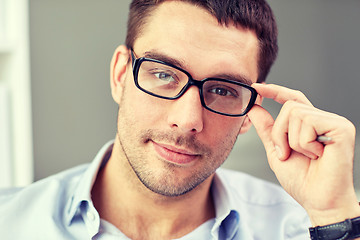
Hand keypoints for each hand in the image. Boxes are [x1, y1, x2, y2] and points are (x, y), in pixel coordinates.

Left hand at [247, 83, 359, 225]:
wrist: (318, 201)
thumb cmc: (302, 180)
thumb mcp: (276, 151)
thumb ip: (267, 129)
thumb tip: (254, 108)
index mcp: (309, 124)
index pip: (292, 99)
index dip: (275, 91)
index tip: (257, 87)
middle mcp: (323, 120)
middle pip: (289, 107)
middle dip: (279, 133)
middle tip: (287, 153)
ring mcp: (333, 122)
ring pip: (295, 113)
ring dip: (291, 140)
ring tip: (306, 156)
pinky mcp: (341, 127)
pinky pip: (308, 122)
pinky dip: (304, 143)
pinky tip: (317, 155)